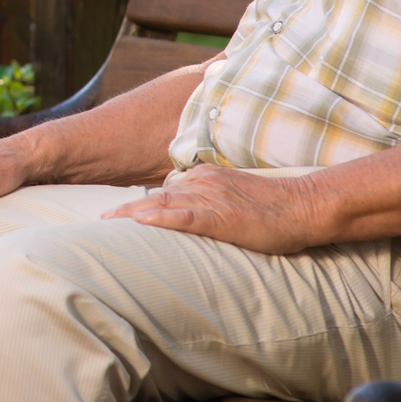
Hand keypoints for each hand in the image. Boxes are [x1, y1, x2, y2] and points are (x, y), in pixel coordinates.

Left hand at [101, 166, 330, 254]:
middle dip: (124, 210)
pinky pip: (186, 215)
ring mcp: (210, 198)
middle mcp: (201, 183)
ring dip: (132, 214)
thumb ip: (211, 206)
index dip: (137, 205)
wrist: (304, 206)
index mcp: (203, 178)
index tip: (112, 215)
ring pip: (162, 204)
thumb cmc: (274, 209)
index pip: (162, 191)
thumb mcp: (235, 202)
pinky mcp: (222, 216)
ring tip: (105, 223)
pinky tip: (141, 221)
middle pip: (153, 196)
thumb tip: (190, 220)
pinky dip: (162, 217)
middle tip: (96, 221)